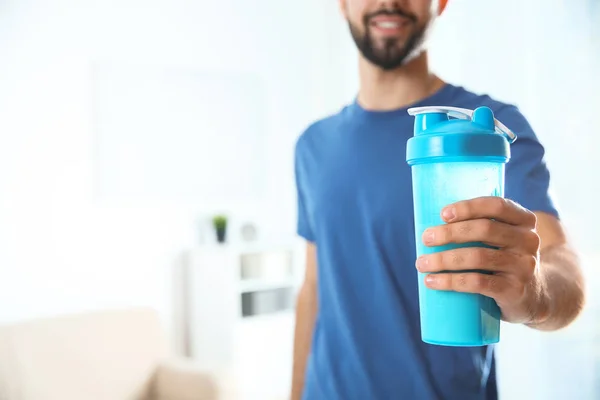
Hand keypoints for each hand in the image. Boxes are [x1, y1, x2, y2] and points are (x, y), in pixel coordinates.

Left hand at [415, 197, 548, 324]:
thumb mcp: (504, 239)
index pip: (497, 206)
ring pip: (478, 257)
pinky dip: (451, 281)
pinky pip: (478, 283)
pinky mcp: (514, 290)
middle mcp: (528, 241)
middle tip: (425, 238)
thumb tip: (434, 224)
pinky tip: (432, 282)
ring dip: (444, 259)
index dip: (468, 207)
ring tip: (422, 263)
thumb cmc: (505, 260)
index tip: (442, 214)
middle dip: (450, 233)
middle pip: (484, 229)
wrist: (536, 298)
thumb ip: (481, 227)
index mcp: (524, 221)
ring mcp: (523, 266)